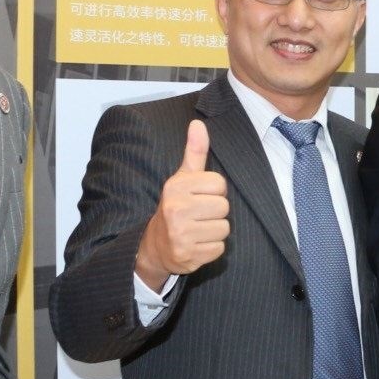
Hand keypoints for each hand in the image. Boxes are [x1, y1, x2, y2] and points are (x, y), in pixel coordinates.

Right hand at [135, 119, 229, 283]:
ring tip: (197, 229)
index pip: (220, 184)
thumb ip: (194, 152)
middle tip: (199, 215)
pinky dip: (211, 248)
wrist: (154, 246)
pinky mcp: (188, 255)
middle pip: (224, 207)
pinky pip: (219, 248)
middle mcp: (176, 209)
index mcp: (176, 187)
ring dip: (214, 231)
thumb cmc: (176, 207)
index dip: (214, 191)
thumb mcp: (182, 178)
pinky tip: (197, 243)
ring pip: (224, 228)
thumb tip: (198, 123)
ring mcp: (181, 234)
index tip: (200, 196)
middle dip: (215, 212)